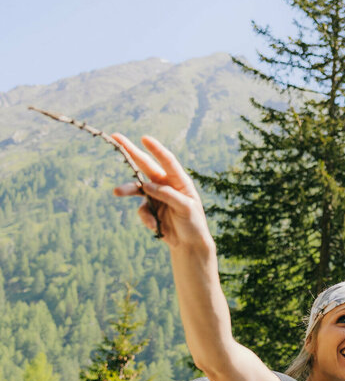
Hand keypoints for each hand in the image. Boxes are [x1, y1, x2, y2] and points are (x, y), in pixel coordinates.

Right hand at [111, 134, 211, 248]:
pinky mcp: (150, 209)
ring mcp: (156, 196)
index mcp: (180, 181)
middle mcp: (166, 184)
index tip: (145, 138)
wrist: (189, 243)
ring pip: (137, 187)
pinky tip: (156, 227)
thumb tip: (146, 185)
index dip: (156, 149)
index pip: (168, 161)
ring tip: (116, 192)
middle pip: (146, 165)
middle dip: (131, 151)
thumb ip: (168, 195)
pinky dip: (146, 218)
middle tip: (116, 137)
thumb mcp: (186, 208)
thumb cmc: (193, 223)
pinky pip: (142, 210)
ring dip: (127, 189)